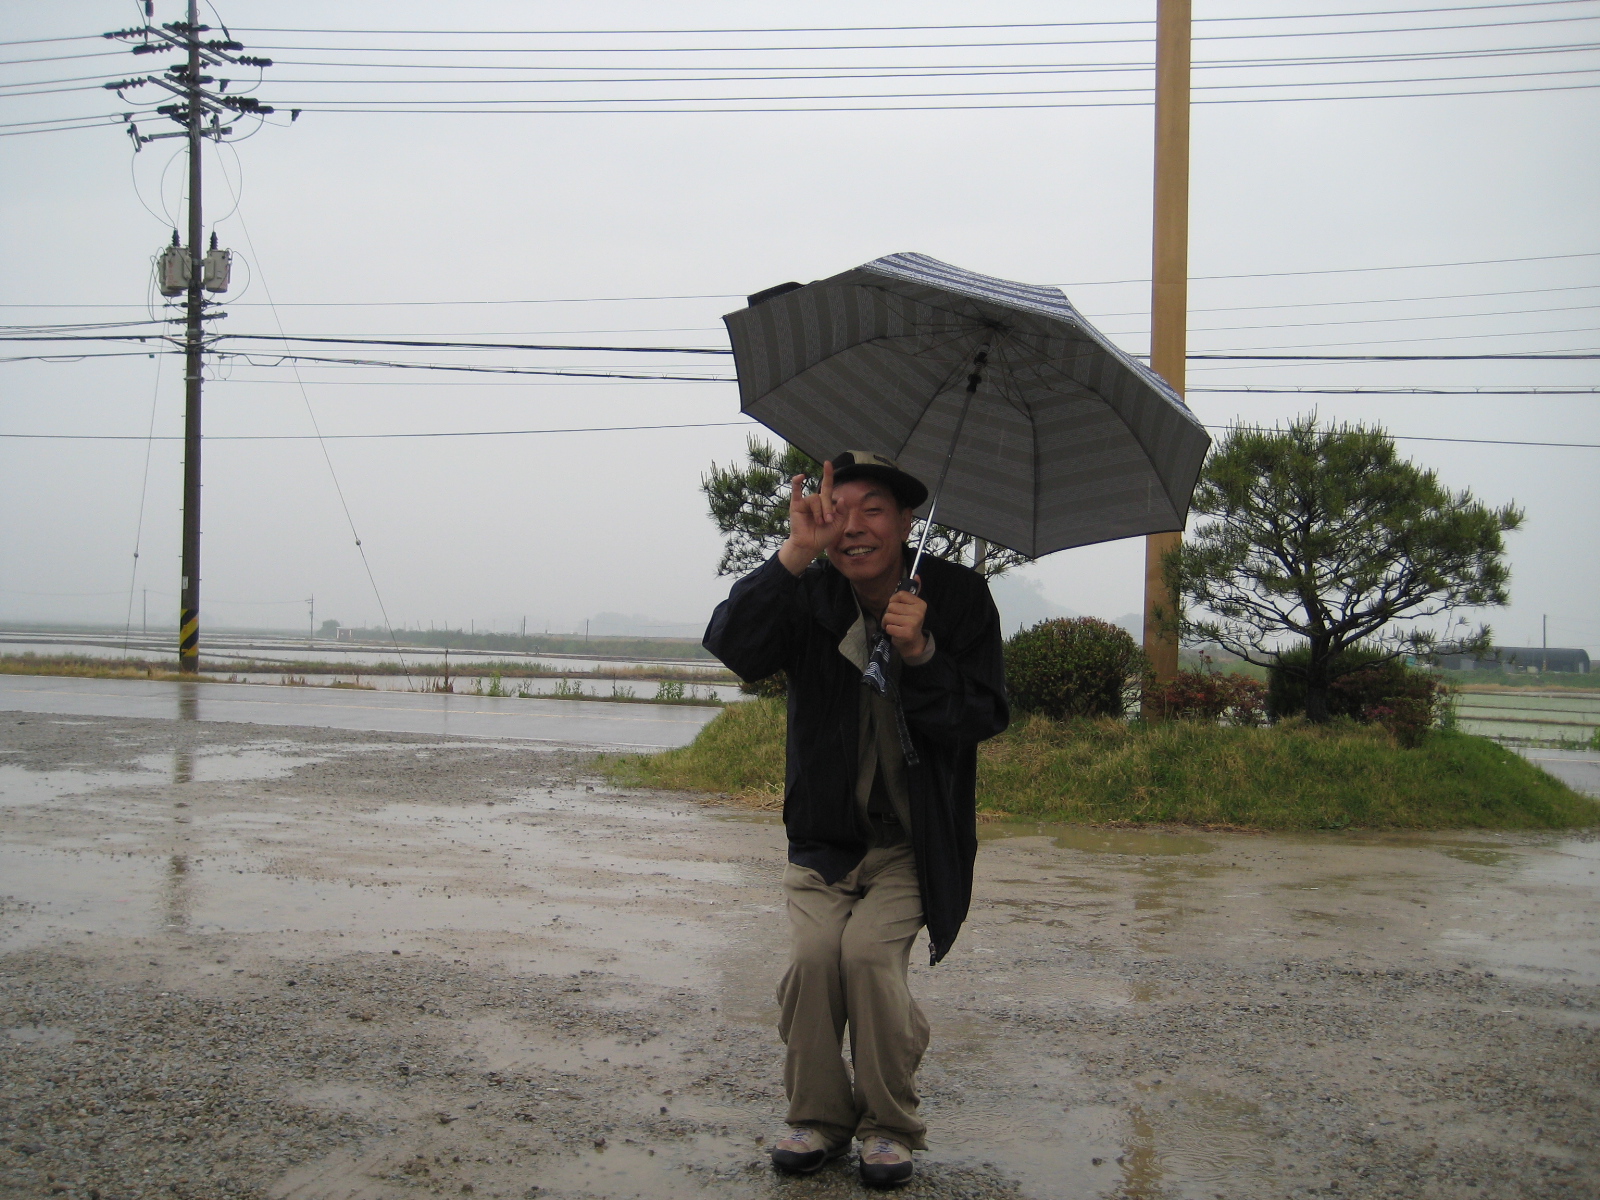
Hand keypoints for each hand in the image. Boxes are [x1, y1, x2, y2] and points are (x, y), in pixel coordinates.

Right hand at [778, 459, 843, 573]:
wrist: (810, 546)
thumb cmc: (823, 536)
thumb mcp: (839, 524)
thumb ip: (842, 511)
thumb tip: (840, 498)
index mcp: (826, 503)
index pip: (828, 486)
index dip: (828, 474)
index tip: (827, 463)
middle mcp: (816, 501)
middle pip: (825, 496)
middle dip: (828, 509)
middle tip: (828, 522)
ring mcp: (805, 502)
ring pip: (815, 499)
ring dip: (819, 511)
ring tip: (819, 522)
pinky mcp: (796, 505)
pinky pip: (796, 491)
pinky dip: (797, 483)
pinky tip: (800, 477)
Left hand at [882, 578, 927, 658]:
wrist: (913, 643)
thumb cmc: (910, 622)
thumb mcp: (913, 606)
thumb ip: (914, 591)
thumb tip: (916, 575)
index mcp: (920, 604)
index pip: (899, 595)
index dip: (894, 601)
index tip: (898, 608)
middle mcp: (918, 612)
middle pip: (891, 606)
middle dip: (889, 613)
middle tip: (896, 619)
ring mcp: (912, 623)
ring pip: (888, 616)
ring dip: (887, 622)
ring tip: (895, 625)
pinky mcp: (906, 633)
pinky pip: (888, 627)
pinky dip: (889, 630)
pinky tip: (895, 631)